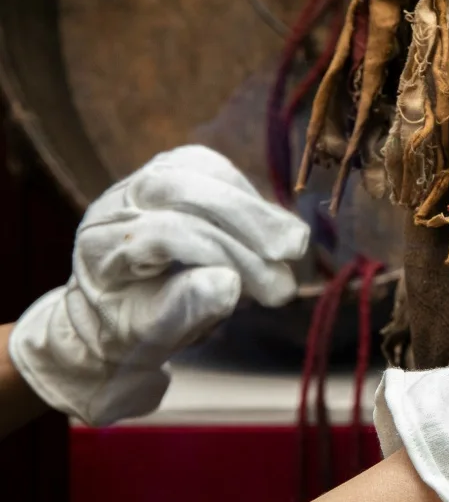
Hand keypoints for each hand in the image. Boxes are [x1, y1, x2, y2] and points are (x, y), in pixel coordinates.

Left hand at [8, 146, 309, 425]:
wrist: (117, 310)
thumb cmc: (133, 329)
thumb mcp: (153, 333)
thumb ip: (185, 308)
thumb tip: (229, 283)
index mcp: (103, 245)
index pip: (164, 232)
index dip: (224, 253)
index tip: (272, 290)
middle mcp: (115, 202)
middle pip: (181, 188)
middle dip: (245, 218)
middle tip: (292, 252)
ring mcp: (142, 180)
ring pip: (199, 169)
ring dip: (253, 204)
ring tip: (293, 243)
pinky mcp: (170, 172)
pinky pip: (212, 167)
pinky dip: (247, 193)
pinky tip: (272, 223)